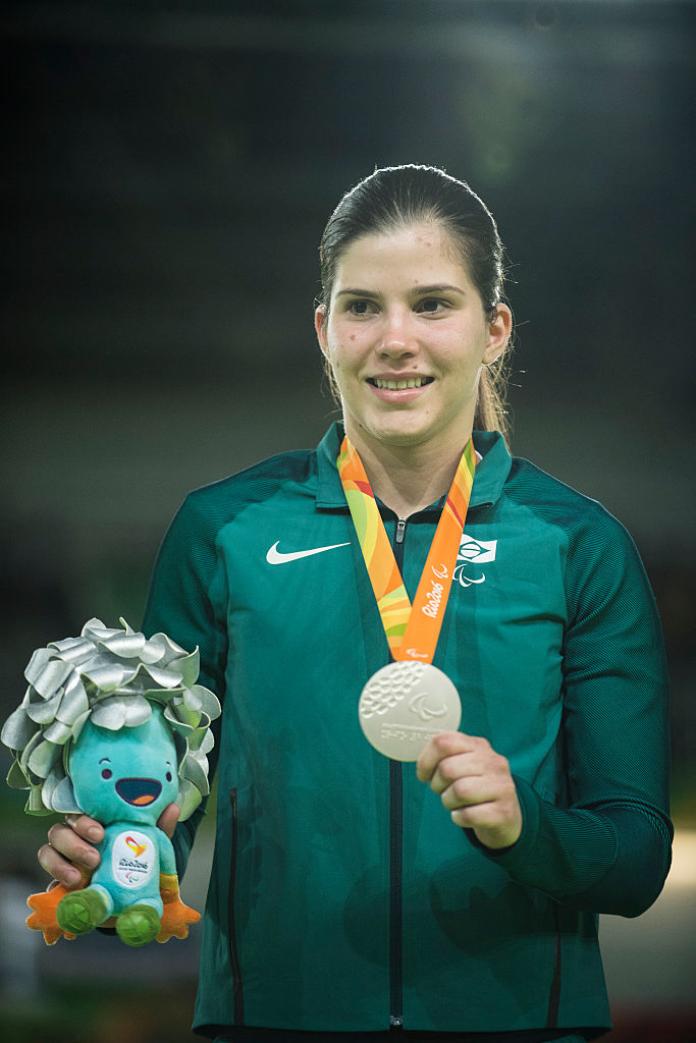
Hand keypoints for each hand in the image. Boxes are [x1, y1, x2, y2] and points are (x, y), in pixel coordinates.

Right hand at [37, 804, 180, 888]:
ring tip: (80, 878)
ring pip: (48, 850)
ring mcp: (63, 860)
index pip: (80, 813)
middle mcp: (74, 838)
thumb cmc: (134, 863)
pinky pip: (46, 878)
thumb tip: (172, 808)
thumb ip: (158, 830)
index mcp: (94, 824)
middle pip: (60, 829)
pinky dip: (55, 880)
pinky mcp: (57, 883)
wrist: (127, 900)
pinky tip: (71, 888)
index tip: (100, 833)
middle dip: (74, 842)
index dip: (84, 821)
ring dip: (60, 862)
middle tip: (94, 856)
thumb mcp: (148, 847)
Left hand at [416, 732, 521, 849]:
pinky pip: (469, 815)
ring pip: (460, 791)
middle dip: (437, 785)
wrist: (507, 817)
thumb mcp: (464, 765)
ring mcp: (502, 786)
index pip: (444, 741)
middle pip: (448, 768)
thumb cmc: (476, 788)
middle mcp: (493, 762)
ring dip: (449, 802)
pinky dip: (459, 818)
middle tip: (443, 791)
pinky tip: (463, 816)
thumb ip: (444, 757)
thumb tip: (422, 765)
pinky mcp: (504, 812)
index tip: (424, 774)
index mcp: (479, 746)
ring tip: (455, 804)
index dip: (426, 760)